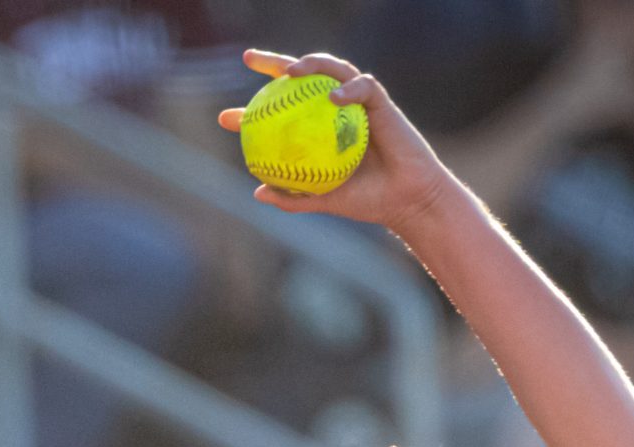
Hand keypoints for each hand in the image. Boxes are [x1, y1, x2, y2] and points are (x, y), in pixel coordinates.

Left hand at [219, 49, 456, 231]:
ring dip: (311, 63)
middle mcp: (332, 111)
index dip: (251, 112)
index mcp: (316, 132)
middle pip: (301, 77)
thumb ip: (293, 197)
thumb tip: (256, 192)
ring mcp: (356, 103)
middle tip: (249, 58)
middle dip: (274, 62)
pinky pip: (363, 88)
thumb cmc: (367, 201)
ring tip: (290, 71)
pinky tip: (334, 96)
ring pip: (331, 70)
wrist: (406, 199)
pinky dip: (348, 89)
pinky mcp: (381, 102)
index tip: (226, 117)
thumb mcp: (324, 201)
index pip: (280, 114)